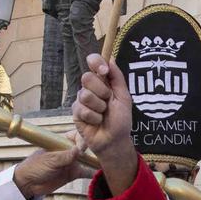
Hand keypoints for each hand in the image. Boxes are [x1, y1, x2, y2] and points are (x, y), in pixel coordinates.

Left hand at [11, 133, 93, 199]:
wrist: (27, 184)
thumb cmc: (34, 167)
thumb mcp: (49, 160)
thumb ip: (65, 156)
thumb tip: (79, 150)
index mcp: (61, 143)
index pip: (76, 136)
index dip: (82, 141)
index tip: (82, 148)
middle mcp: (68, 151)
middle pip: (84, 147)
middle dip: (93, 149)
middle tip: (101, 153)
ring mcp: (71, 162)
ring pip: (87, 160)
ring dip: (95, 160)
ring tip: (106, 162)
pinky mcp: (72, 174)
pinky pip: (85, 172)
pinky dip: (92, 172)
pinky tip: (101, 173)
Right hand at [71, 55, 138, 193]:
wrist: (114, 140)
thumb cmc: (120, 120)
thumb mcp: (124, 97)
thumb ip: (117, 78)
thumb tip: (110, 59)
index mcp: (103, 81)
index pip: (93, 62)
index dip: (95, 62)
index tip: (103, 70)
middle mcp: (90, 88)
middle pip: (86, 77)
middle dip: (101, 91)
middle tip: (108, 102)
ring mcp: (82, 100)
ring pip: (84, 95)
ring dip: (99, 107)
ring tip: (103, 114)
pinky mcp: (76, 113)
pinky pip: (82, 109)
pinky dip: (94, 117)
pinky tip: (96, 122)